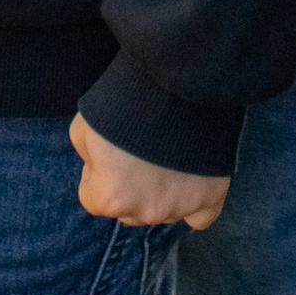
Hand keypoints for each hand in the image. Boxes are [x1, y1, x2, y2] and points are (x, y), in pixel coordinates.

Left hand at [69, 114, 230, 231]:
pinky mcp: (211, 196)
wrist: (177, 76)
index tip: (111, 147)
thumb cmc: (125, 99)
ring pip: (162, 211)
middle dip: (130, 185)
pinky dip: (194, 204)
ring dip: (161, 191)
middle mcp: (146, 210)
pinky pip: (201, 218)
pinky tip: (190, 181)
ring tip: (168, 150)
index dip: (99, 169)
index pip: (93, 197)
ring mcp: (181, 206)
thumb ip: (87, 158)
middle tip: (141, 148)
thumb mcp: (83, 127)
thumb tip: (100, 168)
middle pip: (129, 209)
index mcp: (111, 197)